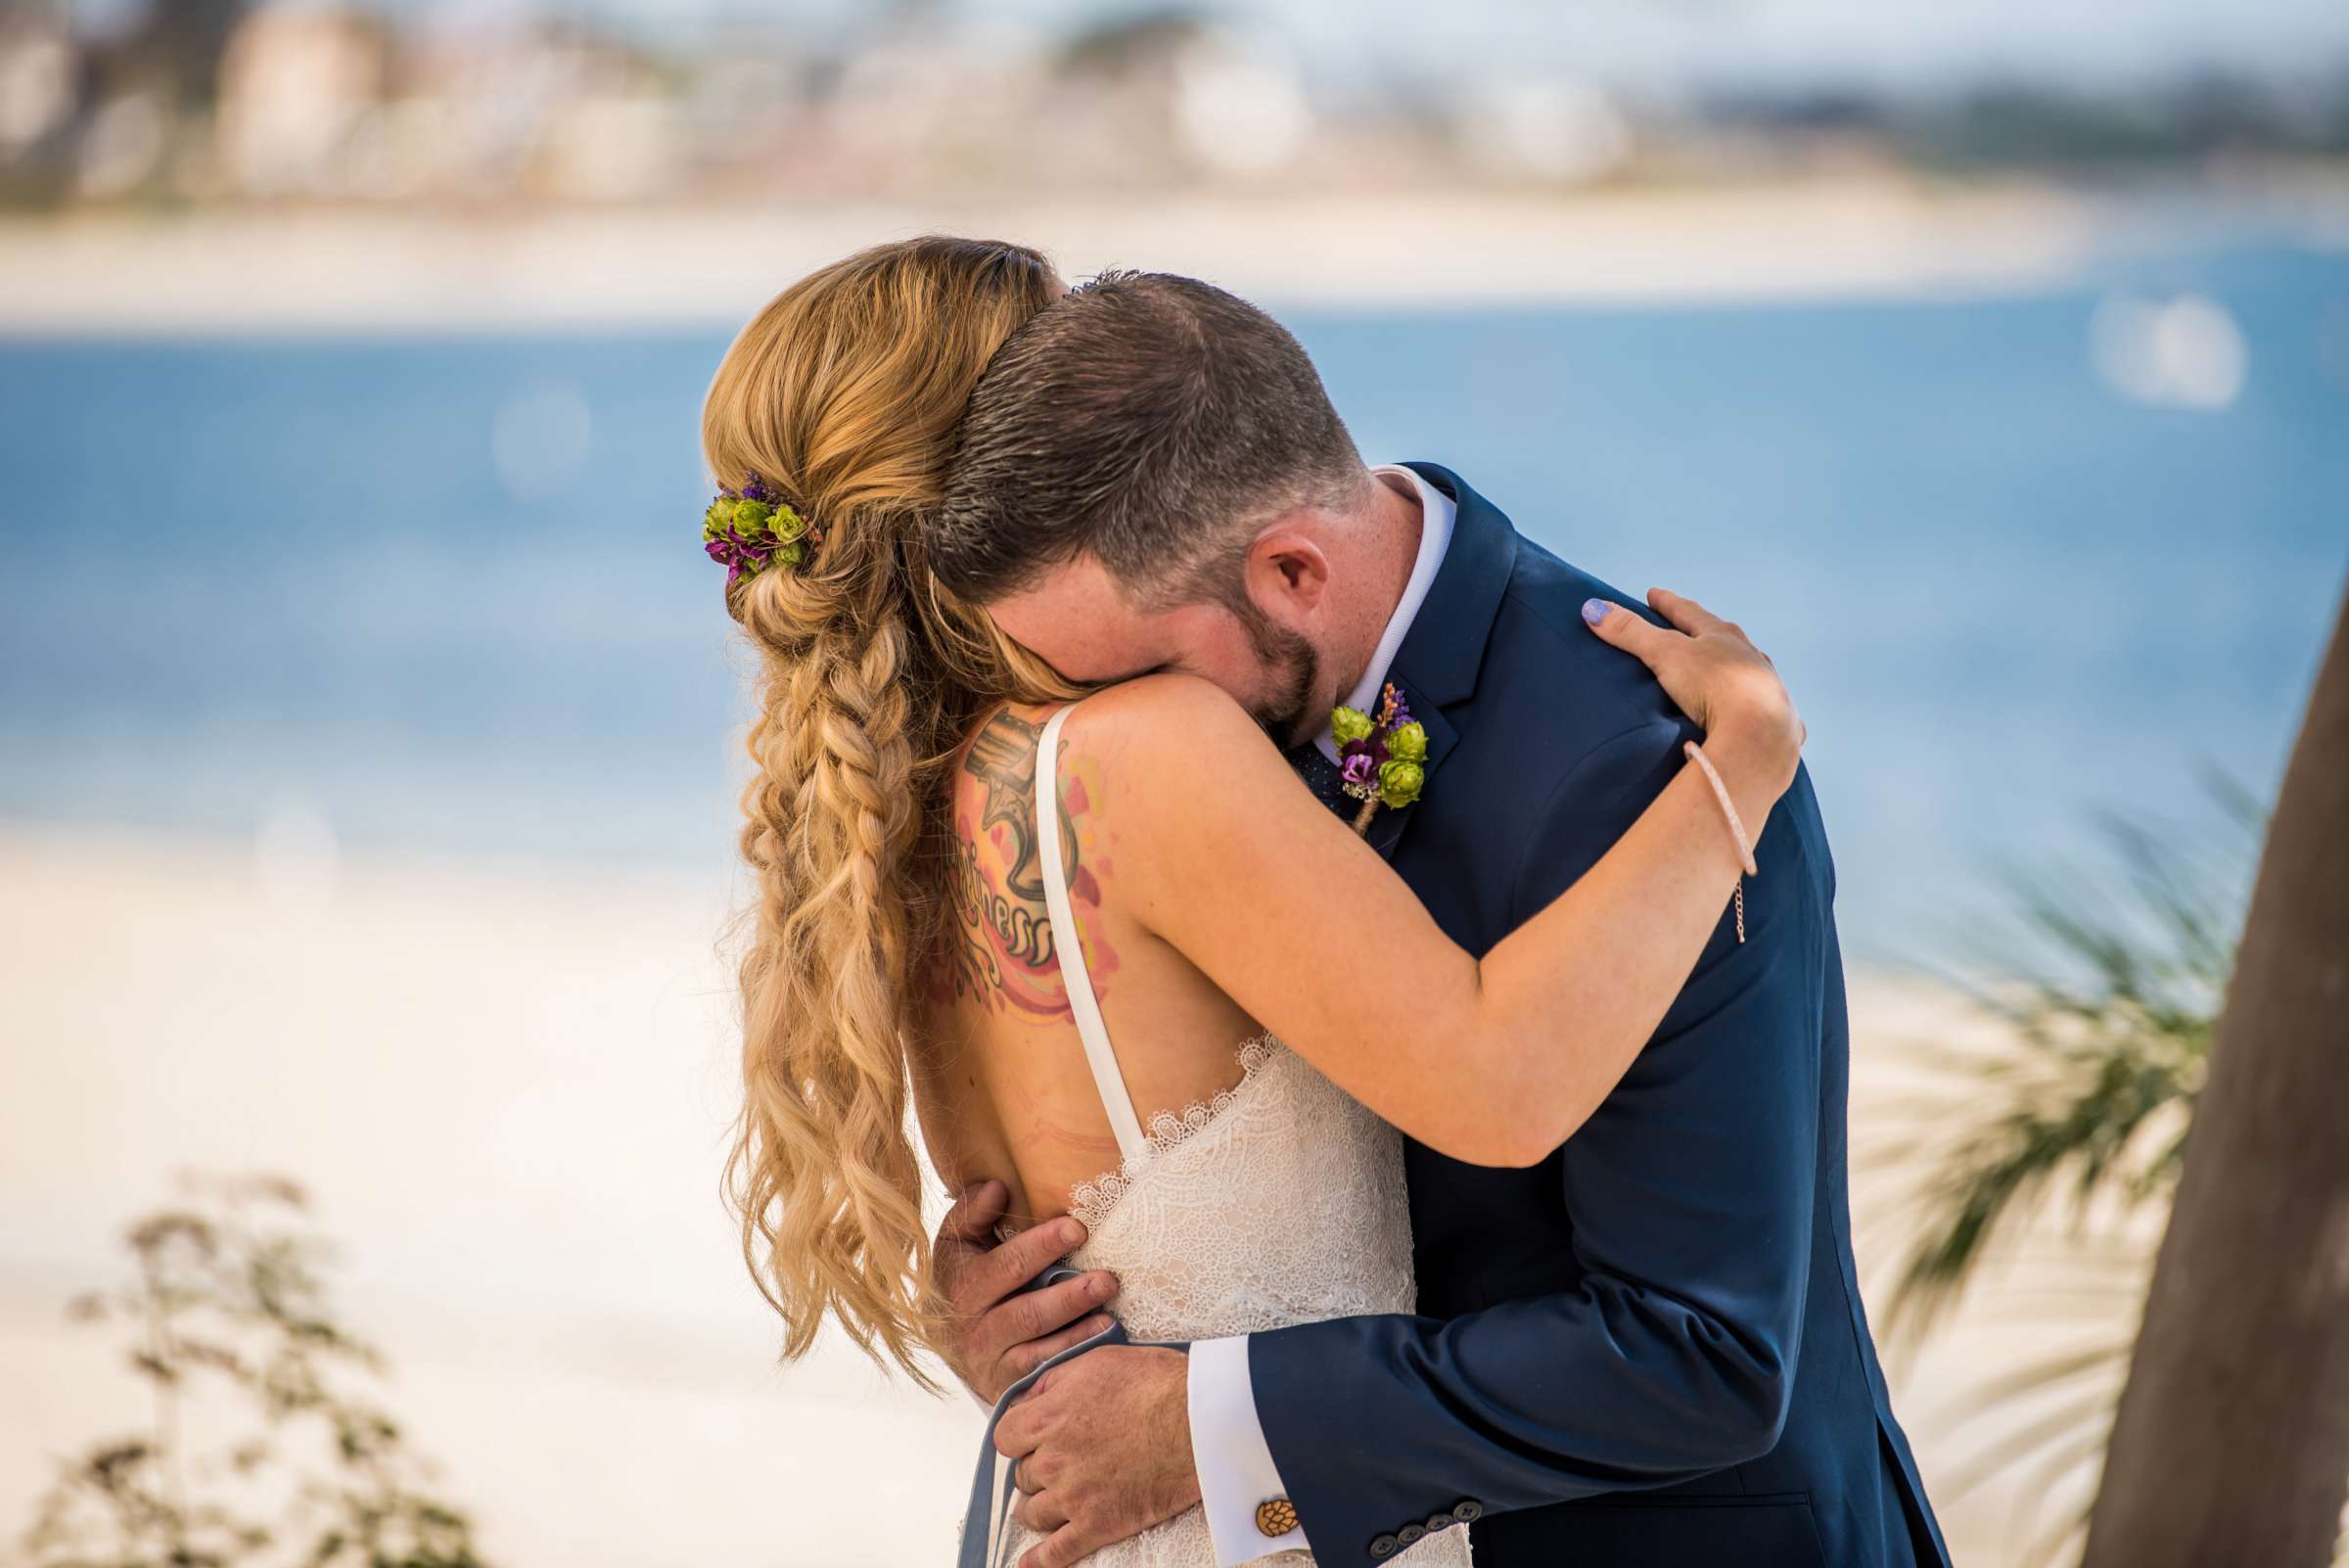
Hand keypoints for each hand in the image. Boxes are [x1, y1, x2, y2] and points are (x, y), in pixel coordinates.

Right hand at [933, 1180, 1119, 1404]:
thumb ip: (974, 1212)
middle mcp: (974, 1327)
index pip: (1007, 1265)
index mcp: (962, 1284)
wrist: (949, 1342)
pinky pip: (1044, 1372)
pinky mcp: (1008, 1384)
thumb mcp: (958, 1243)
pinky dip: (1073, 1356)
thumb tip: (998, 1185)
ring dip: (1077, 1330)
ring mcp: (991, 1360)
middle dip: (1069, 1296)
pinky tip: (1102, 1338)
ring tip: (1111, 1312)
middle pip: (1026, 1313)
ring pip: (1038, 1347)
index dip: (1042, 1247)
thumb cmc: (963, 1279)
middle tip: (1107, 1279)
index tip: (1078, 1228)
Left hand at [996, 1344, 1199, 1567]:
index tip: (1032, 1437)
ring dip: (1037, 1507)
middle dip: (1036, 1468)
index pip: (1005, 1437)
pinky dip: (1039, 1561)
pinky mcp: (1098, 1524)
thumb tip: (1030, 1396)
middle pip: (1022, 1475)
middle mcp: (1052, 1460)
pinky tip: (1029, 1564)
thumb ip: (1054, 1380)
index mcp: (1047, 1418)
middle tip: (1059, 1463)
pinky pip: (1057, 1552)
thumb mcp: (1095, 1361)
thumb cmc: (1154, 1384)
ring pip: (1033, 1512)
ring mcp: (1073, 1497)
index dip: (1019, 1437)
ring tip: (1049, 1503)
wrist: (1198, 1420)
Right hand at [1583, 588, 1805, 789]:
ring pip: (1749, 671)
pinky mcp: (1780, 724)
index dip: (1668, 604)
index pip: (1689, 613)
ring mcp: (1768, 689)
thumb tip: (1592, 608)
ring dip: (1734, 668)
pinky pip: (1766, 711)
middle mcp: (1750, 658)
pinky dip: (1754, 708)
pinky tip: (1753, 715)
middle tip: (1690, 627)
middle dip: (1706, 632)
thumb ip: (1630, 632)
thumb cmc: (1712, 686)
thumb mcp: (1664, 654)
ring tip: (1723, 669)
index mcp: (1723, 636)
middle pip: (1724, 638)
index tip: (1654, 594)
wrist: (1759, 735)